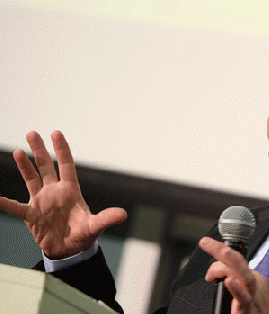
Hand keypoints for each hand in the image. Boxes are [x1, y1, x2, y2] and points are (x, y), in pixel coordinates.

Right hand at [0, 131, 126, 258]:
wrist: (70, 250)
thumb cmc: (84, 235)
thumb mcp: (96, 226)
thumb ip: (106, 219)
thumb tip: (123, 215)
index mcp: (71, 190)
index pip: (66, 165)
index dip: (62, 149)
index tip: (56, 133)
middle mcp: (55, 192)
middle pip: (46, 167)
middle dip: (40, 150)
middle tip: (32, 133)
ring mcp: (42, 201)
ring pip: (32, 179)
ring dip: (25, 166)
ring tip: (19, 152)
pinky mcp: (32, 215)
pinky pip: (17, 208)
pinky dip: (6, 204)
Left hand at [199, 237, 268, 313]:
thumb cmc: (260, 312)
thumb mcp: (248, 292)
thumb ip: (238, 282)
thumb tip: (224, 276)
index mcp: (253, 278)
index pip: (236, 260)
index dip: (220, 253)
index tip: (207, 246)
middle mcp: (254, 284)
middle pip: (239, 262)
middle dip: (222, 250)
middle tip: (205, 242)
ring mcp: (253, 296)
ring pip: (244, 275)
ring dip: (233, 262)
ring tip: (223, 252)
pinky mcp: (249, 310)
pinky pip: (244, 298)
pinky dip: (237, 289)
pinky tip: (229, 282)